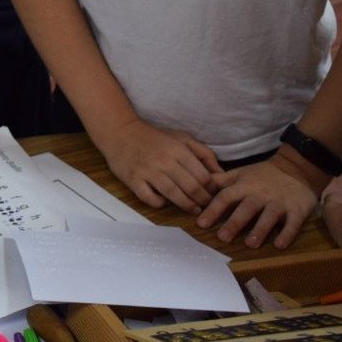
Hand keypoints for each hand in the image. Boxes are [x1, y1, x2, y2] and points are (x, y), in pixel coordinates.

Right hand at [94, 118, 221, 214]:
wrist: (120, 132)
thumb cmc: (154, 136)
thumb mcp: (181, 137)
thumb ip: (203, 153)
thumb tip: (221, 173)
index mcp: (178, 149)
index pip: (203, 176)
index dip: (212, 188)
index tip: (214, 194)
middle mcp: (164, 161)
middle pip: (191, 187)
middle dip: (203, 200)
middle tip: (207, 206)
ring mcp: (148, 171)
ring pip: (174, 195)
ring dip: (187, 206)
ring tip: (194, 210)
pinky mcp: (133, 180)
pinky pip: (150, 199)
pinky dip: (160, 204)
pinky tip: (165, 202)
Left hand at [197, 154, 317, 248]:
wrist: (297, 168)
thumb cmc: (263, 175)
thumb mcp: (240, 174)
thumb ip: (220, 181)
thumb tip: (197, 186)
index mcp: (244, 186)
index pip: (225, 197)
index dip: (213, 210)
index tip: (201, 223)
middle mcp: (260, 194)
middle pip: (246, 208)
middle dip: (234, 223)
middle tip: (223, 237)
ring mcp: (280, 202)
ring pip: (269, 216)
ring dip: (260, 230)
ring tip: (250, 244)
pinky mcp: (297, 210)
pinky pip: (292, 223)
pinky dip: (287, 234)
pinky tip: (279, 245)